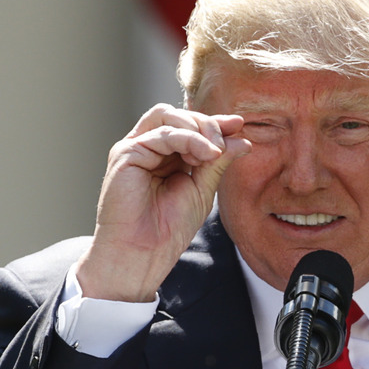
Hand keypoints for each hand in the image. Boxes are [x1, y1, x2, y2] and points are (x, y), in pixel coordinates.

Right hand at [75, 104, 251, 301]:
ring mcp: (135, 148)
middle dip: (207, 123)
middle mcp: (148, 148)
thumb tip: (242, 139)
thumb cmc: (169, 228)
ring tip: (215, 151)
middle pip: (178, 115)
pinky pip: (161, 134)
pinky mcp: (125, 153)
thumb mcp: (202, 189)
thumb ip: (217, 162)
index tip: (239, 125)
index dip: (214, 123)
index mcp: (166, 156)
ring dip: (198, 128)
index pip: (190, 127)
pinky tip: (207, 154)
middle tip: (228, 139)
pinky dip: (188, 139)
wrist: (144, 253)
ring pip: (167, 116)